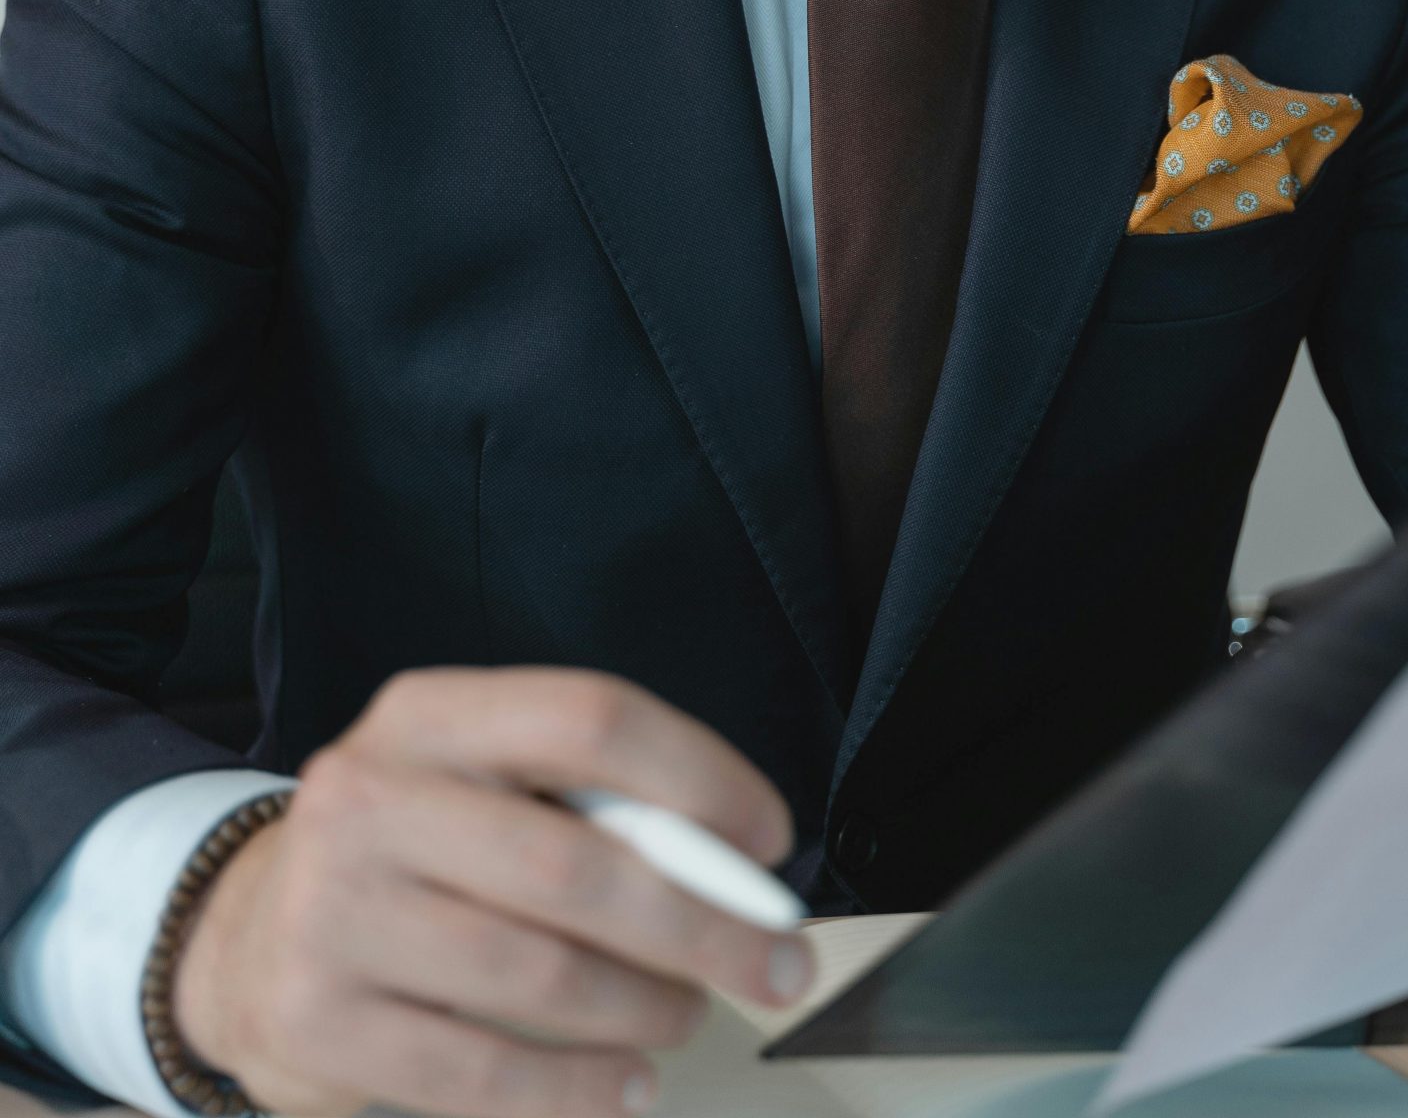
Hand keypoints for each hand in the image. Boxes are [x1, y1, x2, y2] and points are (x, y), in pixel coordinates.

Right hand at [171, 667, 811, 1117]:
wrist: (242, 940)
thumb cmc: (407, 853)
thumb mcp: (475, 782)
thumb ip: (586, 802)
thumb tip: (734, 863)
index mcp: (427, 716)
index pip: (589, 719)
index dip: (699, 777)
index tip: (767, 839)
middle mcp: (370, 798)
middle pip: (575, 863)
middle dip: (703, 923)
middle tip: (776, 961)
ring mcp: (335, 913)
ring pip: (540, 976)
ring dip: (645, 1007)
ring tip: (686, 1012)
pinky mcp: (319, 1023)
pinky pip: (482, 1075)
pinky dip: (577, 1090)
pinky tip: (626, 1086)